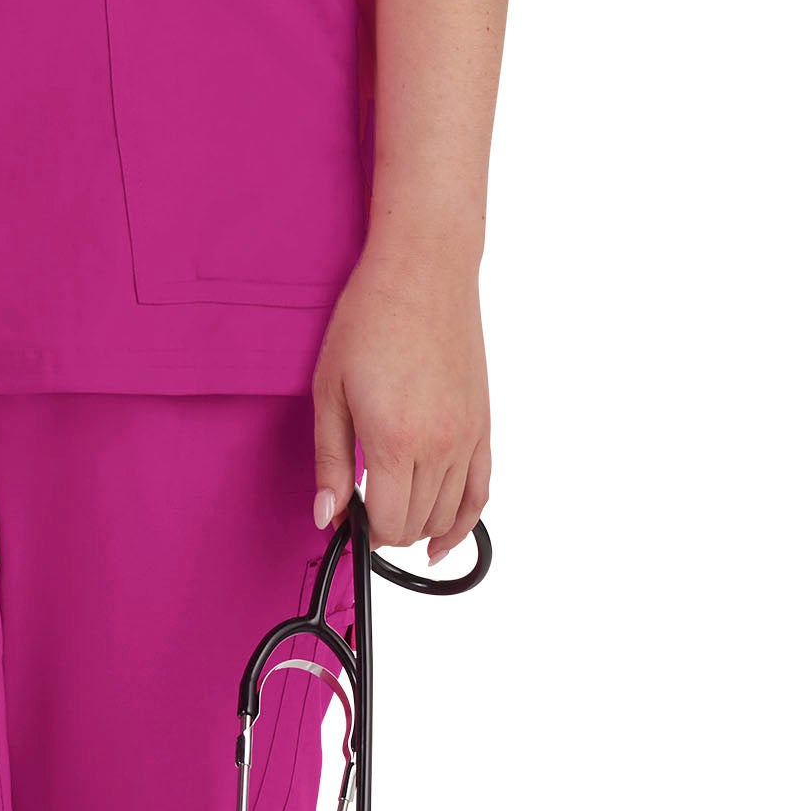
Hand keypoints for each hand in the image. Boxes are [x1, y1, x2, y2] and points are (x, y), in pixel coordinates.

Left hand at [308, 245, 490, 564]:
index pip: (386, 523)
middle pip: (416, 524)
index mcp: (395, 441)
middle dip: (386, 528)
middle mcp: (439, 447)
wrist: (423, 271)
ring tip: (391, 511)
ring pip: (448, 515)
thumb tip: (327, 516)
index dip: (362, 530)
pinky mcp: (483, 426)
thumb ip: (330, 459)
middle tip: (360, 507)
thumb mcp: (330, 387)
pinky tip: (443, 539)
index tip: (346, 516)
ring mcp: (467, 438)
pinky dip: (464, 524)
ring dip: (418, 526)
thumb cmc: (370, 319)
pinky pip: (480, 493)